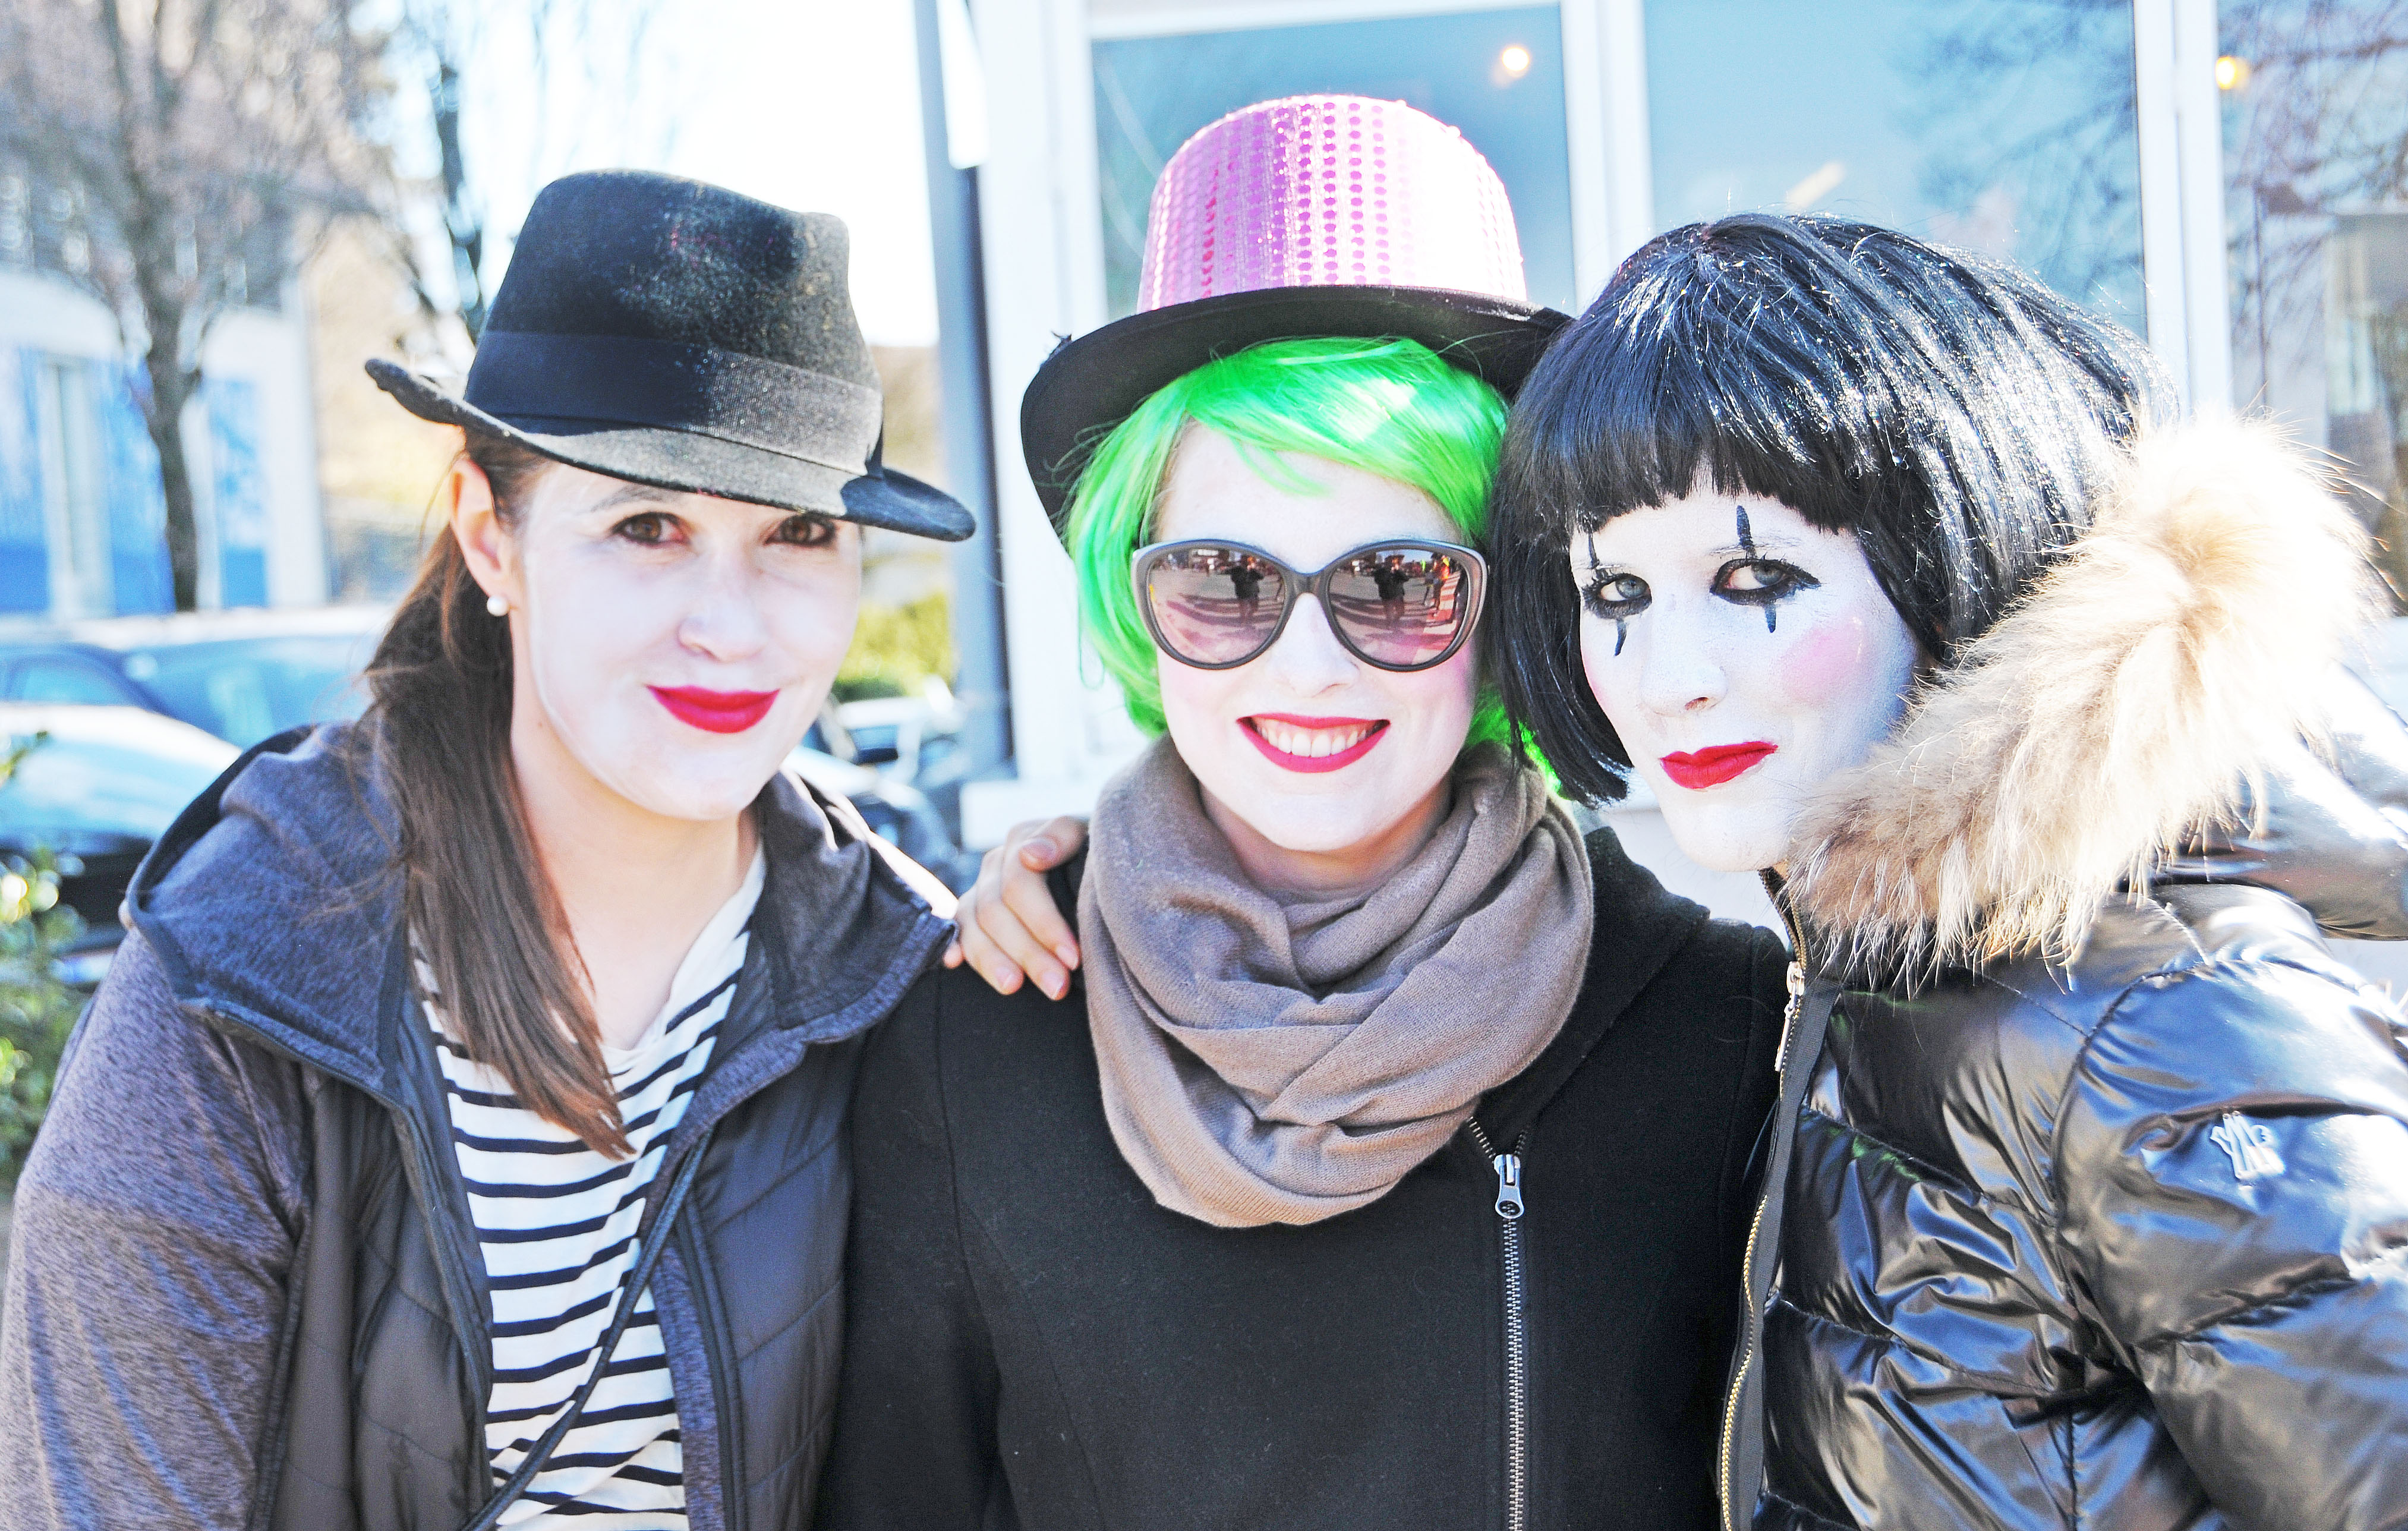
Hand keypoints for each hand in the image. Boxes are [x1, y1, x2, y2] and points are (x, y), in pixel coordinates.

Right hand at [942, 815, 1089, 998]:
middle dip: (1028, 953)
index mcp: (1024, 840)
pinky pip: (956, 929)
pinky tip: (953, 963)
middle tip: (1057, 987)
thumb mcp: (1088, 843)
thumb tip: (1030, 856)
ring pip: (973, 924)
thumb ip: (1061, 840)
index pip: (1021, 884)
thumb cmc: (1096, 862)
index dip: (1045, 923)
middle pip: (996, 910)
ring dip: (992, 960)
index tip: (1073, 958)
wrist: (1086, 868)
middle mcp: (997, 862)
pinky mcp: (970, 911)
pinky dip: (953, 945)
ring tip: (1014, 987)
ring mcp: (981, 887)